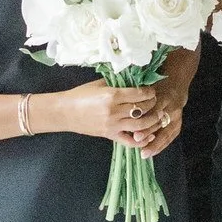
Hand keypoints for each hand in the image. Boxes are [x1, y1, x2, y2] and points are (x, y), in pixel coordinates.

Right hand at [56, 79, 175, 149]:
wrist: (64, 111)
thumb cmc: (80, 95)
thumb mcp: (99, 84)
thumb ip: (118, 83)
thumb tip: (135, 80)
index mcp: (112, 95)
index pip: (139, 94)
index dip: (150, 92)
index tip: (152, 90)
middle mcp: (114, 111)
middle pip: (142, 109)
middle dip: (153, 104)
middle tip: (156, 101)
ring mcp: (113, 125)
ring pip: (141, 125)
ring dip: (152, 120)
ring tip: (156, 115)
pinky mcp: (110, 135)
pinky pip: (130, 141)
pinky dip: (141, 140)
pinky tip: (149, 135)